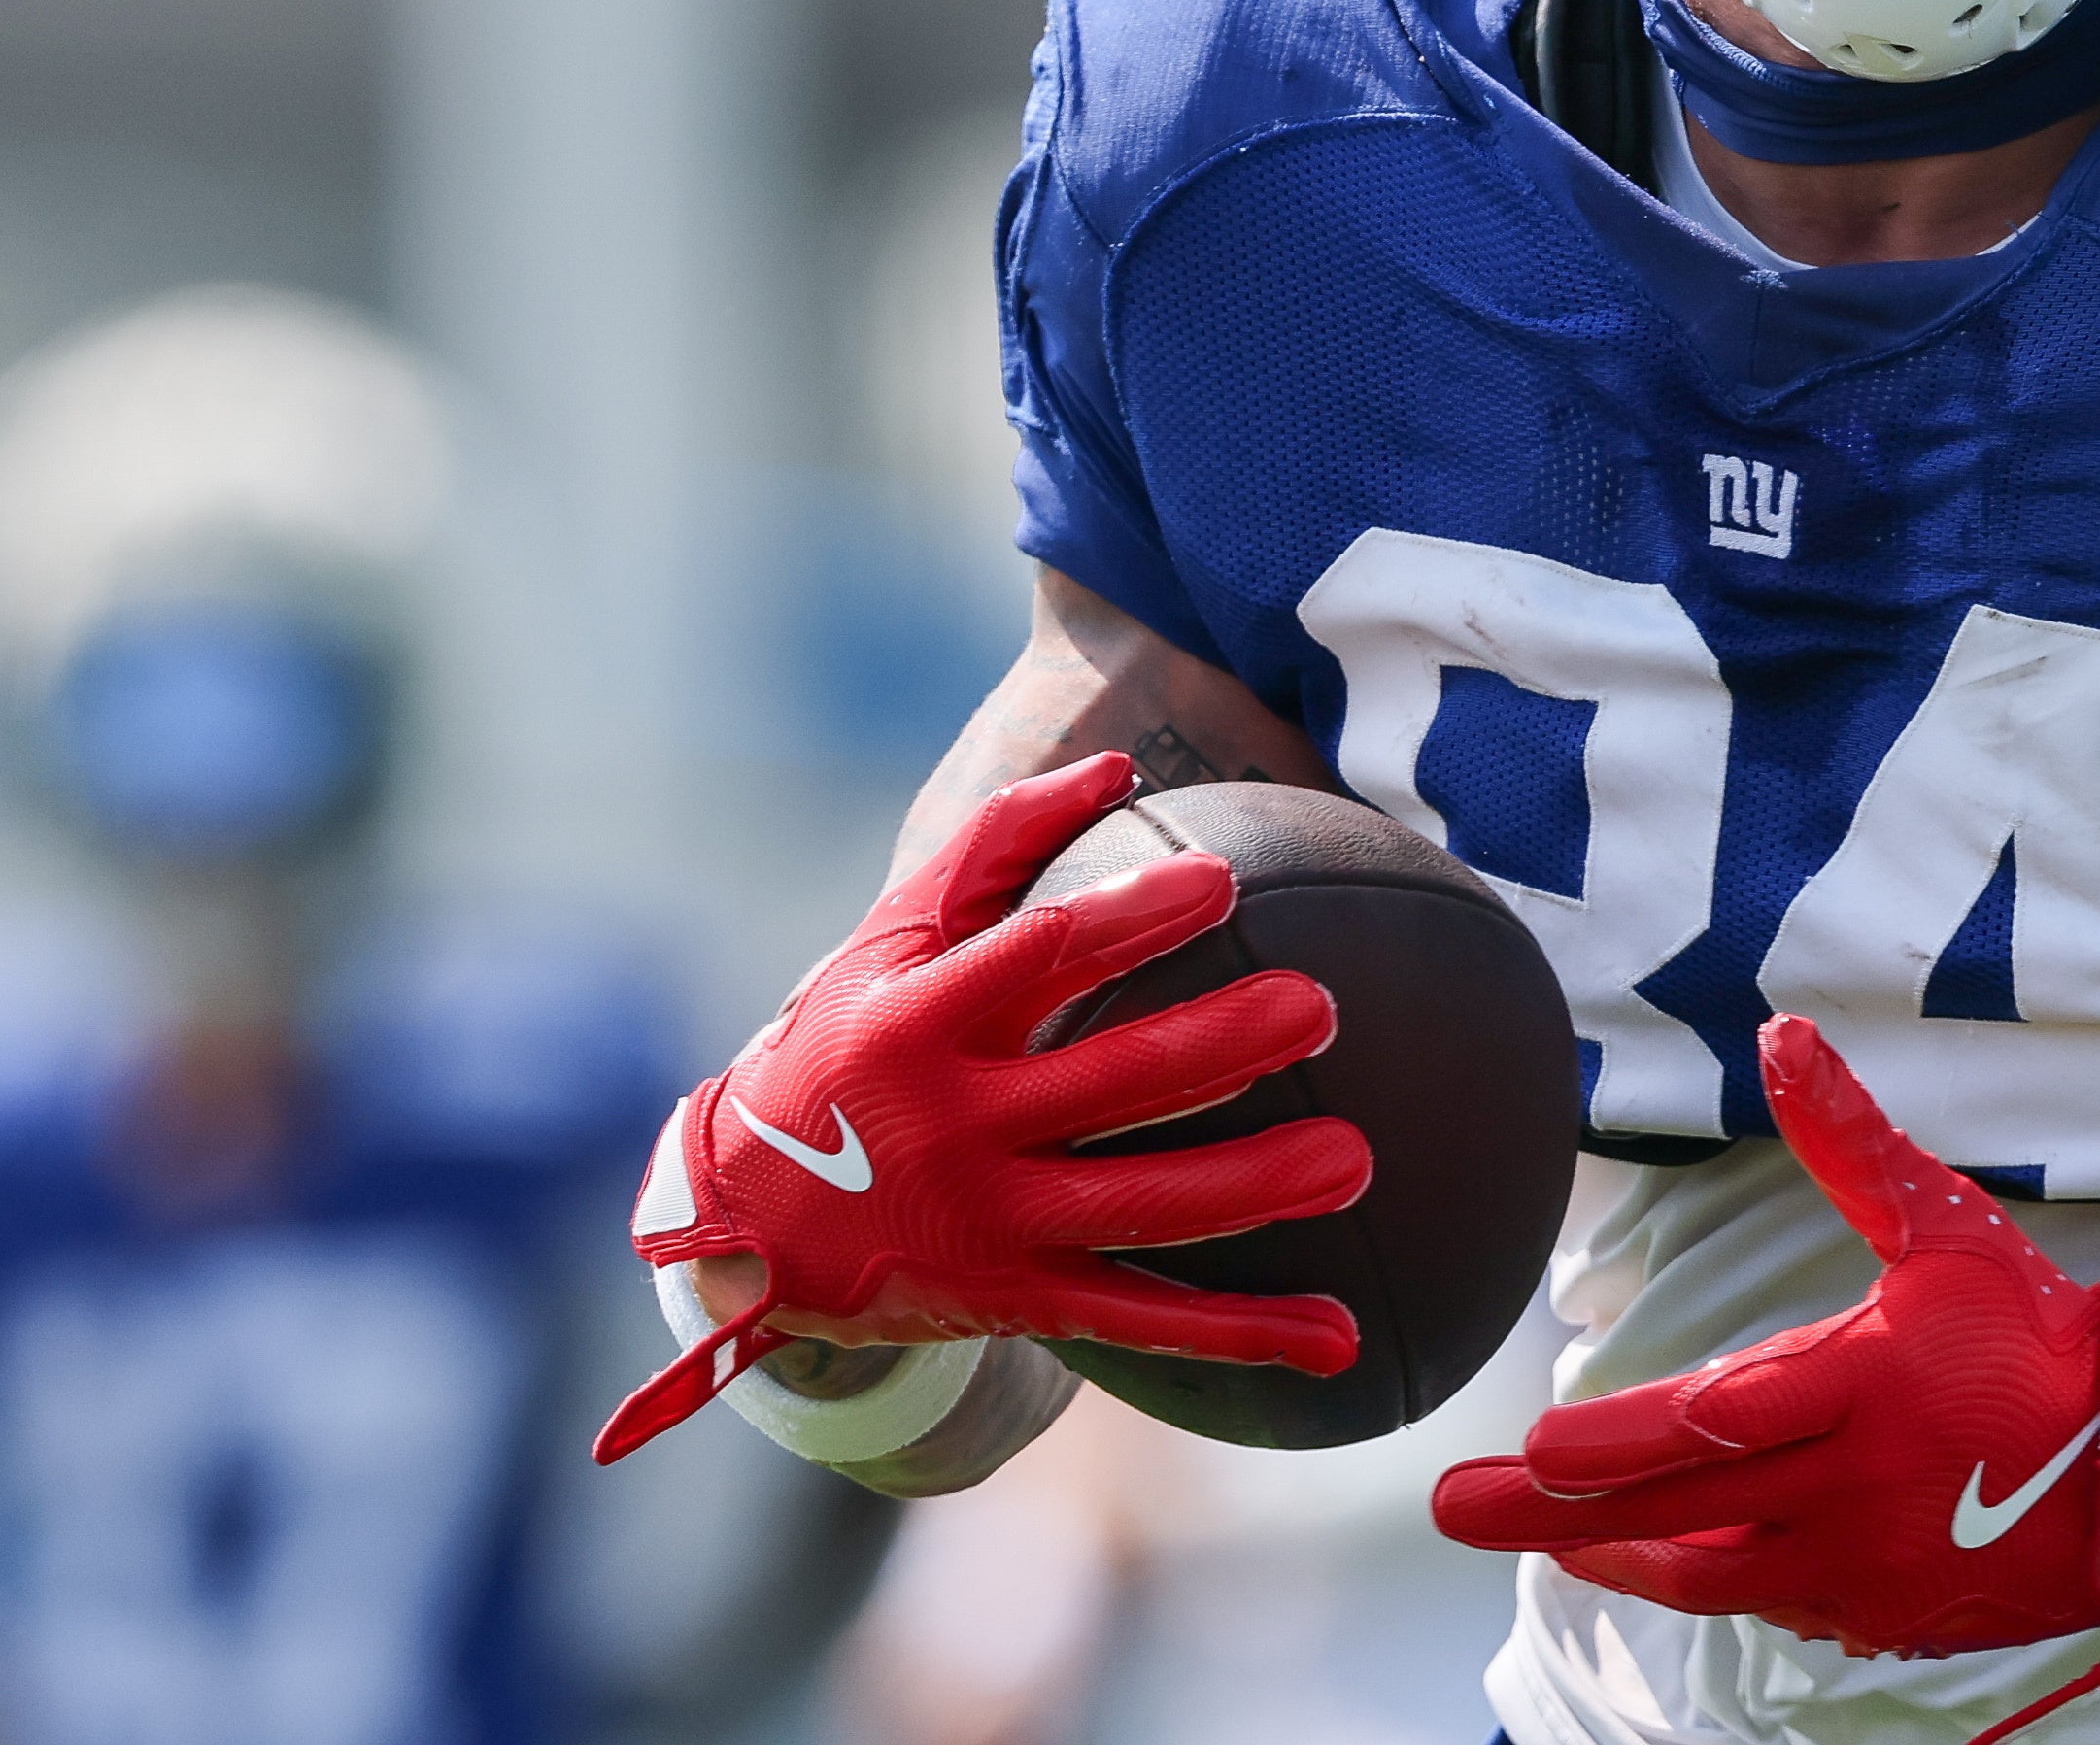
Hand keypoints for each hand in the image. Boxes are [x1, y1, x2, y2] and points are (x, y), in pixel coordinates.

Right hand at [592, 752, 1370, 1462]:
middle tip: (1317, 1008)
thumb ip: (995, 845)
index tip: (1220, 883)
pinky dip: (1241, 1332)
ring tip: (1355, 1162)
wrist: (743, 1222)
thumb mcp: (887, 942)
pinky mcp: (1019, 1299)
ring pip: (1139, 1208)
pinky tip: (1338, 1334)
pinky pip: (1142, 1318)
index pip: (1033, 959)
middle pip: (1107, 1083)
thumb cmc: (845, 1045)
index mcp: (918, 1025)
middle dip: (1218, 1046)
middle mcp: (954, 1128)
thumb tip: (1119, 764)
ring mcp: (989, 1223)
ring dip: (1252, 1188)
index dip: (1126, 920)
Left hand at [1432, 1018, 2099, 1741]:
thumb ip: (1848, 1140)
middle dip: (1552, 1512)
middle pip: (1679, 1512)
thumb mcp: (1940, 1223)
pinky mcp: (1878, 1618)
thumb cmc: (2032, 1334)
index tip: (1531, 1447)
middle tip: (1454, 1509)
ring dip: (1617, 1554)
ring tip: (1540, 1537)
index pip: (1716, 1422)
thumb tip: (1780, 1037)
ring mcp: (1861, 1570)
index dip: (1617, 1441)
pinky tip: (1669, 1555)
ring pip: (1709, 1575)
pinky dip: (1709, 1577)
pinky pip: (1770, 1604)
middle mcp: (1850, 1492)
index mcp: (1863, 1388)